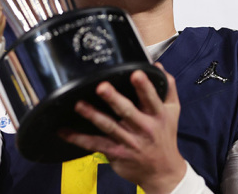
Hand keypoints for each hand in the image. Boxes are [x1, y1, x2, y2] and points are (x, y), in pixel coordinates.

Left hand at [59, 64, 186, 193]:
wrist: (163, 172)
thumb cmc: (165, 137)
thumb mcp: (173, 111)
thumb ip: (167, 88)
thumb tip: (158, 66)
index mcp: (157, 115)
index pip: (151, 98)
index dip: (144, 86)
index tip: (136, 73)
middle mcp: (143, 128)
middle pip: (127, 111)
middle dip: (114, 99)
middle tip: (102, 87)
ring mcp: (129, 142)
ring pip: (109, 127)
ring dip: (93, 116)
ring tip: (79, 105)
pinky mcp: (116, 153)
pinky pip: (95, 144)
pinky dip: (79, 138)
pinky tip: (64, 131)